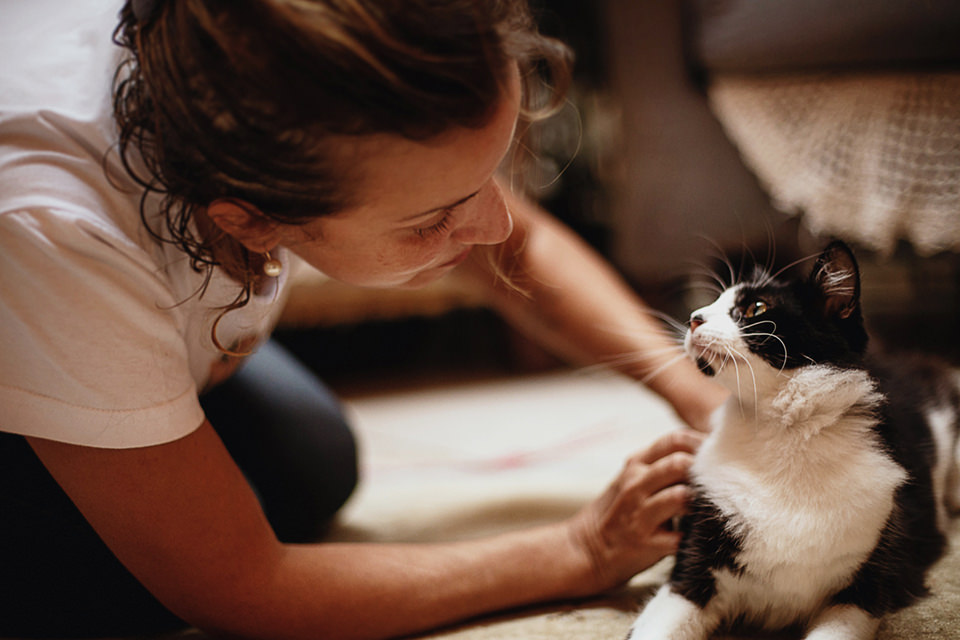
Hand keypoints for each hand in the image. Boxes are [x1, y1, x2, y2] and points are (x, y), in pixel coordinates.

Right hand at [565, 430, 704, 593]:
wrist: (587, 550)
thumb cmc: (618, 513)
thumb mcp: (631, 479)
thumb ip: (659, 465)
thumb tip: (703, 456)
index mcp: (635, 465)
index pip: (675, 439)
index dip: (702, 444)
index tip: (720, 455)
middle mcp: (636, 485)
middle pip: (681, 463)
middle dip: (705, 472)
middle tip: (720, 484)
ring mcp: (640, 514)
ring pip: (682, 496)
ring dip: (701, 503)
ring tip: (710, 509)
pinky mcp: (647, 543)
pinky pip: (682, 536)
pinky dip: (696, 536)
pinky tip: (701, 536)